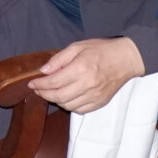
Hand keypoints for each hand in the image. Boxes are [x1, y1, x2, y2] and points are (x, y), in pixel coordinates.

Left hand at [28, 37, 144, 113]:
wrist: (126, 59)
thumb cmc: (101, 50)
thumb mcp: (77, 47)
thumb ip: (59, 59)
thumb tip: (43, 71)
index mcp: (81, 69)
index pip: (54, 82)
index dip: (40, 84)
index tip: (31, 83)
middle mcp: (88, 85)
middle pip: (59, 96)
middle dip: (44, 94)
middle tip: (37, 89)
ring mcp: (95, 96)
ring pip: (68, 106)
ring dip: (55, 101)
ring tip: (50, 93)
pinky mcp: (100, 102)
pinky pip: (80, 110)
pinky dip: (69, 106)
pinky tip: (65, 98)